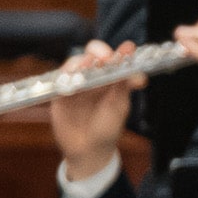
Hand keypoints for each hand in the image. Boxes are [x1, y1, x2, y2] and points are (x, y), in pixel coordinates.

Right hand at [48, 39, 142, 181]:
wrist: (88, 149)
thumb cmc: (107, 128)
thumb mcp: (118, 108)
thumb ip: (123, 89)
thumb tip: (137, 75)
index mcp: (111, 79)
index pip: (116, 60)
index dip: (122, 52)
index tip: (128, 48)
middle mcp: (93, 77)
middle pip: (93, 55)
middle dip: (99, 51)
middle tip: (107, 57)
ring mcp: (75, 82)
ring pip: (75, 63)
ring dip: (81, 61)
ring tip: (88, 64)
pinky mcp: (60, 92)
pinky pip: (60, 79)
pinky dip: (65, 75)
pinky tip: (71, 76)